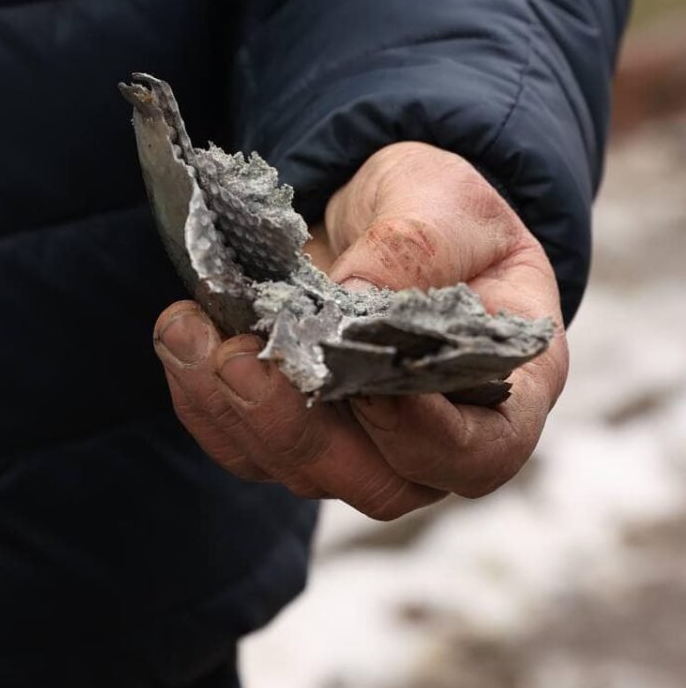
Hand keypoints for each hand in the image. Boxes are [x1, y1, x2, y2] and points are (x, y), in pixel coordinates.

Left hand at [153, 142, 567, 520]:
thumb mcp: (446, 203)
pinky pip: (246, 445)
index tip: (366, 384)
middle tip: (242, 359)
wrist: (385, 211)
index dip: (425, 436)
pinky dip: (204, 400)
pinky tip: (181, 338)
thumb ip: (416, 248)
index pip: (483, 452)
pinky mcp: (297, 431)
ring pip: (300, 471)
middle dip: (300, 430)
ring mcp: (363, 445)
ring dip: (235, 411)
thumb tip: (355, 300)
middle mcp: (437, 436)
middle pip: (379, 483)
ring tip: (188, 333)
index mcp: (506, 389)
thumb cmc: (440, 211)